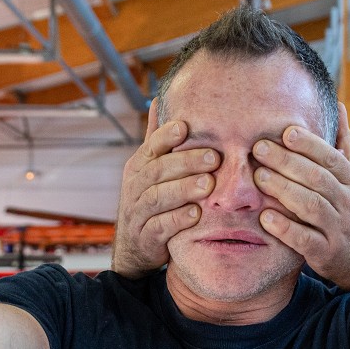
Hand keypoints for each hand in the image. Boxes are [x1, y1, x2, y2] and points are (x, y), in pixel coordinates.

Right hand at [112, 104, 220, 277]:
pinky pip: (161, 227)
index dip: (166, 136)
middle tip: (214, 157)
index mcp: (138, 167)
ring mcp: (138, 212)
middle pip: (158, 170)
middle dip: (186, 162)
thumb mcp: (150, 170)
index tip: (186, 126)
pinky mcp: (146, 237)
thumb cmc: (150, 202)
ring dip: (184, 189)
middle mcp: (135, 187)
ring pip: (158, 197)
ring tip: (209, 184)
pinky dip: (178, 220)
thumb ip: (156, 141)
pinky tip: (197, 214)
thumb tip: (158, 101)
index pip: (151, 147)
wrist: (135, 248)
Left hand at [253, 103, 349, 287]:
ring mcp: (338, 229)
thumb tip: (339, 105)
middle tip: (259, 149)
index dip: (309, 144)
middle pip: (318, 179)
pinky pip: (305, 239)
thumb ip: (342, 142)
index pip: (331, 158)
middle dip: (288, 162)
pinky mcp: (326, 253)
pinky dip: (285, 228)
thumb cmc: (348, 208)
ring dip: (284, 190)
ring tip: (258, 177)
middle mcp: (347, 202)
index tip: (285, 131)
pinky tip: (265, 217)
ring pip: (312, 206)